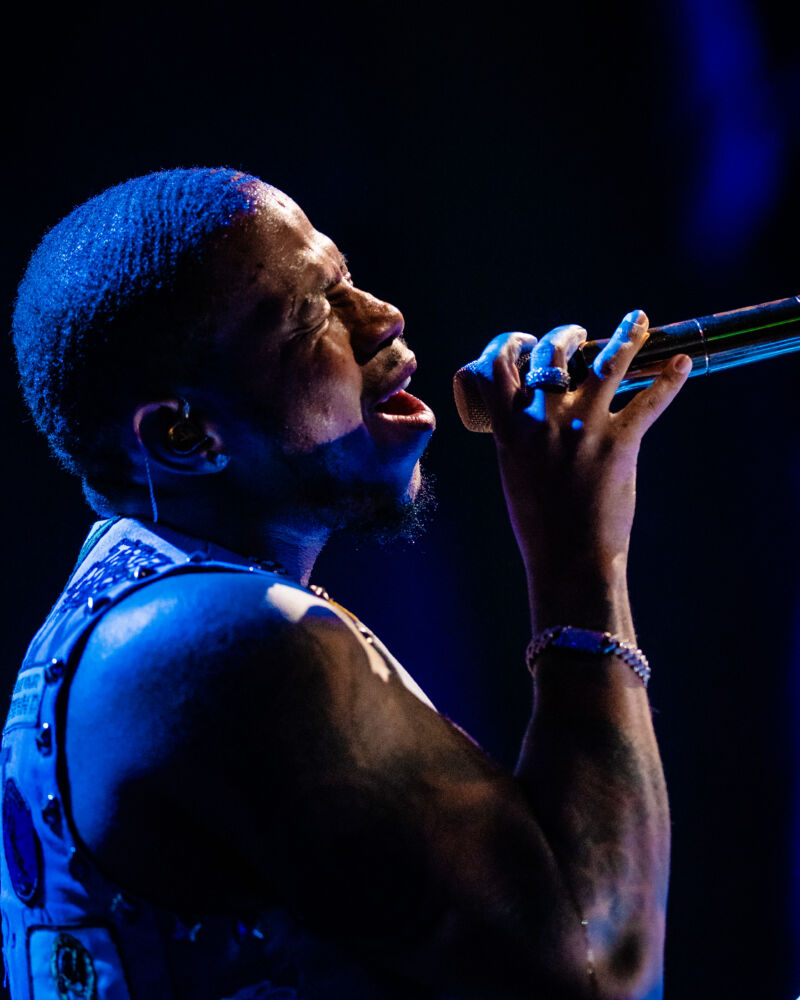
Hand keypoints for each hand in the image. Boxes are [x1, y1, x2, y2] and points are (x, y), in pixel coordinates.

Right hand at [472, 311, 689, 629]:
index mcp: (511, 430)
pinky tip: (683, 363)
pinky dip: (670, 380)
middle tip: (575, 335)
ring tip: (636, 320)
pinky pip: (650, 402)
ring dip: (625, 335)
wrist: (569, 560)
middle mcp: (544, 421)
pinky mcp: (620, 443)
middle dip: (563, 336)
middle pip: (551, 354)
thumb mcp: (515, 475)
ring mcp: (584, 428)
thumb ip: (520, 441)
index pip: (496, 369)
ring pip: (606, 362)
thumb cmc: (539, 526)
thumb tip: (530, 416)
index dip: (506, 345)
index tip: (521, 343)